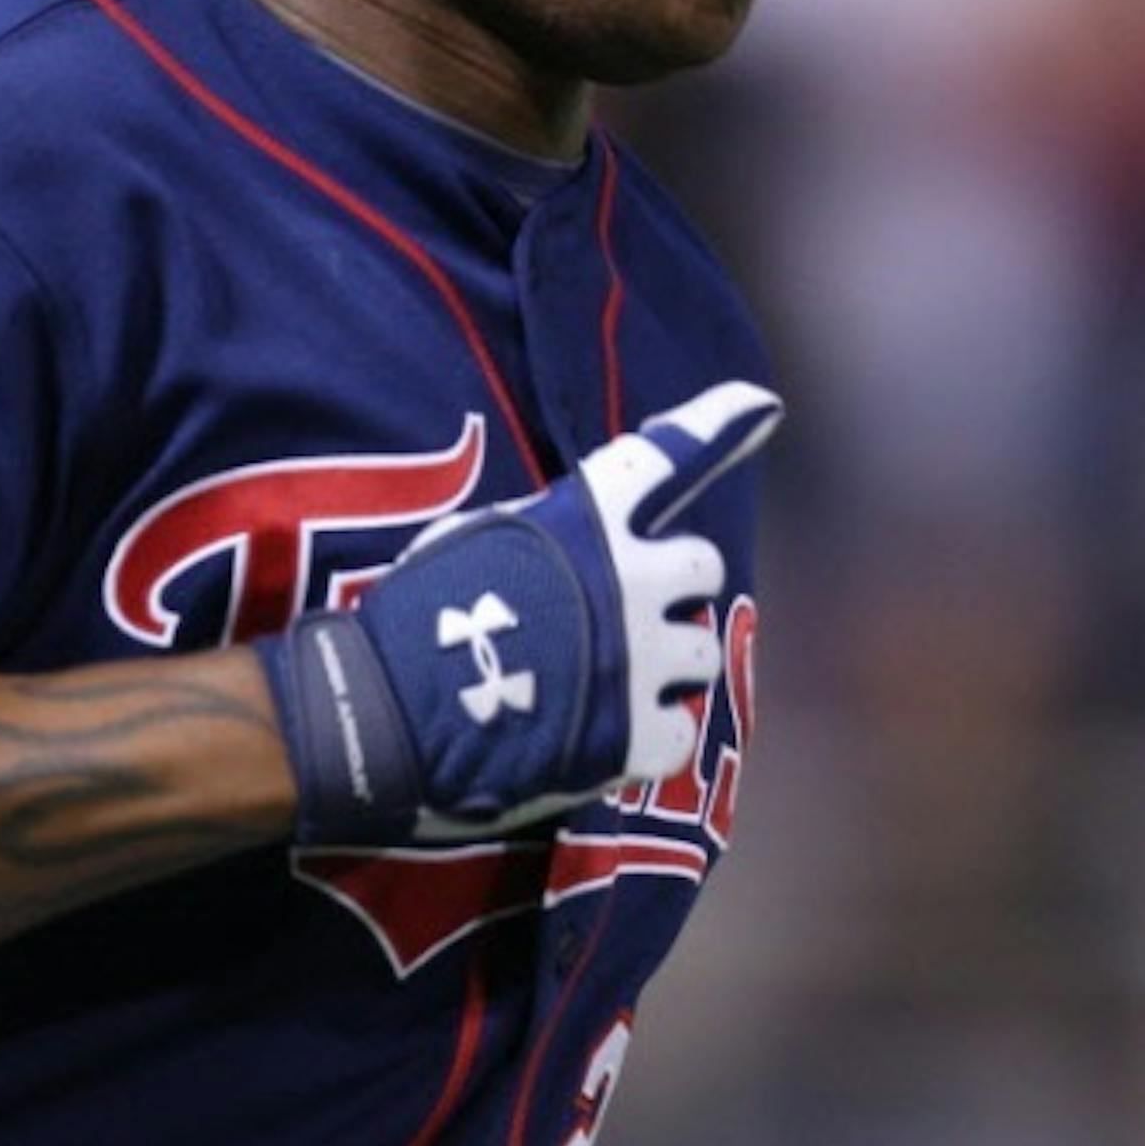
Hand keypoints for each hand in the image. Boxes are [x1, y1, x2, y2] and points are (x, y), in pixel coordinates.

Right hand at [256, 381, 781, 841]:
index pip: (661, 458)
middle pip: (702, 565)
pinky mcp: (635, 737)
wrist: (381, 717)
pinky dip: (646, 740)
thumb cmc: (412, 621)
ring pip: (703, 652)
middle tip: (629, 615)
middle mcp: (629, 582)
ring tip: (607, 686)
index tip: (762, 404)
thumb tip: (584, 546)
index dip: (716, 423)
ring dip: (666, 666)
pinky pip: (678, 732)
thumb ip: (549, 535)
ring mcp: (640, 661)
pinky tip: (600, 741)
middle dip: (675, 586)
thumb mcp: (477, 541)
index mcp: (584, 522)